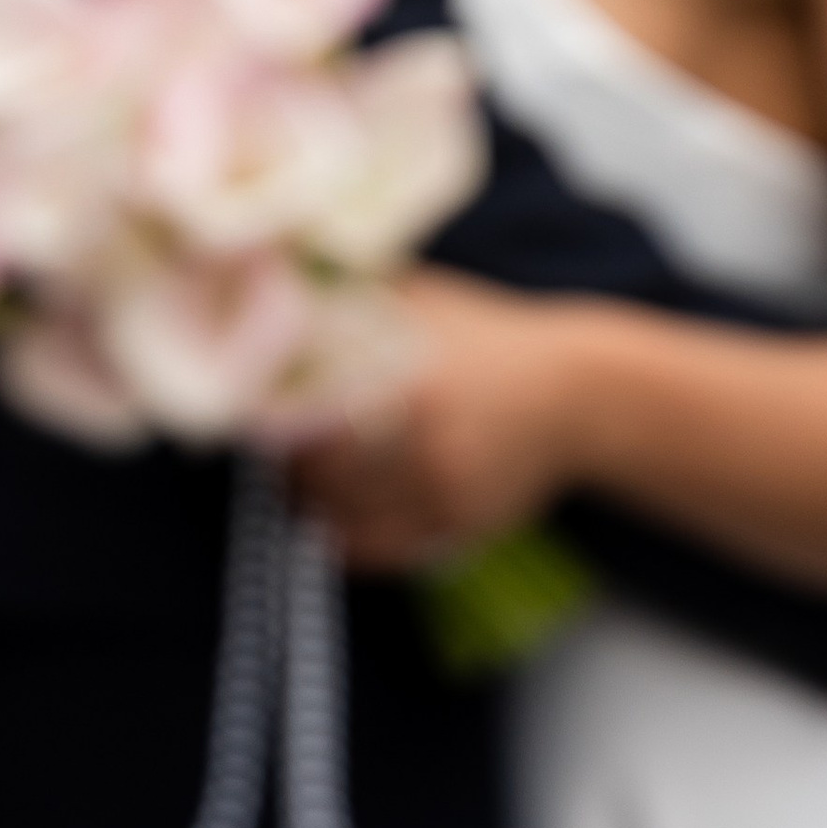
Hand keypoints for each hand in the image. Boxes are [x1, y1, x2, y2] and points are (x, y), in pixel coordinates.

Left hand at [293, 271, 586, 569]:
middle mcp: (428, 448)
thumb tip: (286, 275)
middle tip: (269, 444)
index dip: (272, 421)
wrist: (574, 394)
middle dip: (288, 463)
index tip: (252, 409)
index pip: (313, 421)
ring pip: (345, 519)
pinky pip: (382, 551)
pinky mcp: (459, 530)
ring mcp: (445, 496)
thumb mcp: (427, 299)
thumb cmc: (489, 337)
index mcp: (413, 385)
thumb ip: (360, 291)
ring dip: (310, 503)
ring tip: (295, 479)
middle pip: (322, 475)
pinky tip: (330, 517)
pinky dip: (346, 539)